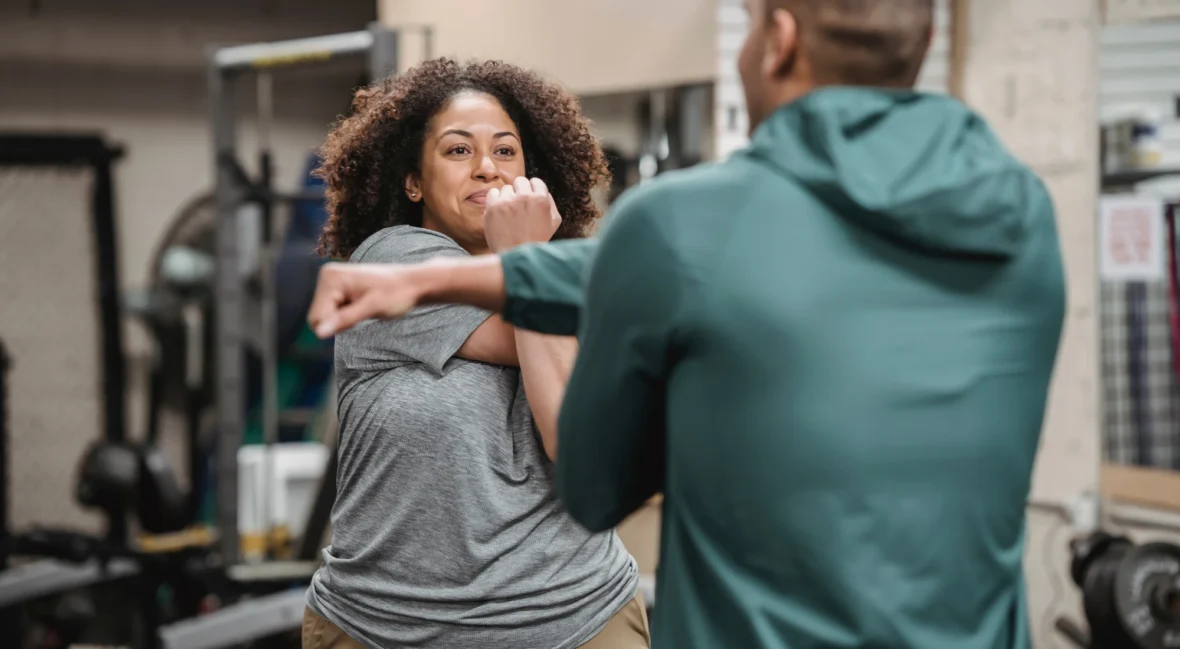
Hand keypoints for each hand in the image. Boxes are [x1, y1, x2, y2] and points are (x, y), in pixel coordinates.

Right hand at [307, 262, 422, 337]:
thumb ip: (344, 319)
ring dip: (342, 320)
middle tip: (363, 313)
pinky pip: (331, 312)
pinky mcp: (336, 288)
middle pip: (317, 318)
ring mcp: (331, 281)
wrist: (411, 284)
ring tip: (364, 308)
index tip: (361, 314)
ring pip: (324, 317)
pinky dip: (345, 315)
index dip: (338, 324)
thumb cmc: (396, 294)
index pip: (317, 317)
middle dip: (338, 322)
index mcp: (331, 278)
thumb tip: (319, 333)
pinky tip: (361, 306)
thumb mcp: (372, 308)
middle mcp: (326, 276)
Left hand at [484, 176, 561, 252]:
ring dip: (507, 198)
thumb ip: (550, 203)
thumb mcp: (553, 223)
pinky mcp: (493, 206)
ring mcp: (508, 201)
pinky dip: (495, 200)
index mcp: (541, 200)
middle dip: (519, 191)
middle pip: (520, 181)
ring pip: (506, 188)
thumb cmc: (536, 241)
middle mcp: (525, 197)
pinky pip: (493, 193)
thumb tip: (542, 191)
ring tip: (509, 215)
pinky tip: (499, 212)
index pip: (536, 182)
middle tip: (518, 207)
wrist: (515, 255)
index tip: (529, 199)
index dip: (532, 190)